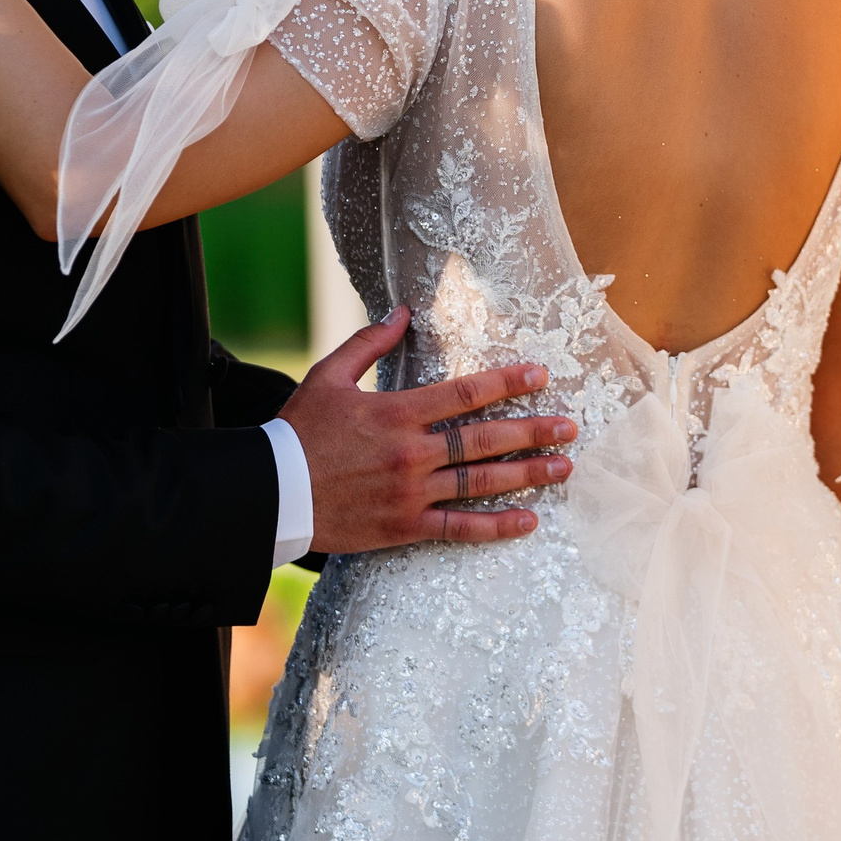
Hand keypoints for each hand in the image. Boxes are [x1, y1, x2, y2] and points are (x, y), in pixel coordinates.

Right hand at [280, 307, 575, 552]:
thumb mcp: (327, 377)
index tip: (540, 376)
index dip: (507, 383)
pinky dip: (496, 526)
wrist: (270, 494)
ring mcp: (411, 492)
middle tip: (570, 427)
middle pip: (485, 439)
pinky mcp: (404, 527)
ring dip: (527, 474)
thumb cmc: (297, 432)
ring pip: (481, 482)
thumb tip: (403, 312)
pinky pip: (459, 528)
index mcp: (397, 413)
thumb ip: (368, 344)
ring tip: (563, 467)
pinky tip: (529, 520)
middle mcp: (412, 452)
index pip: (466, 393)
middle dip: (533, 431)